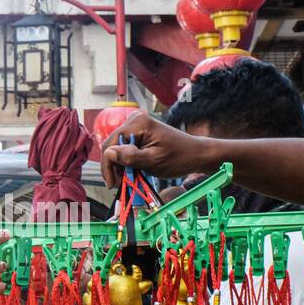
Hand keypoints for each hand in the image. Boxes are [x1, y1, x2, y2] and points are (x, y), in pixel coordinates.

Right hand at [99, 112, 214, 187]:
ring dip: (119, 166)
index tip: (112, 184)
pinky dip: (126, 162)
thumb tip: (108, 153)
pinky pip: (125, 148)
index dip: (108, 165)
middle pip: (112, 145)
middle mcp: (135, 120)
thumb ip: (131, 157)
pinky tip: (131, 173)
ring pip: (117, 148)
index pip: (111, 143)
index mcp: (138, 123)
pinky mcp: (139, 133)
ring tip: (126, 181)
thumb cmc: (179, 158)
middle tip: (119, 185)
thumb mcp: (153, 161)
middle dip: (114, 167)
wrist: (195, 154)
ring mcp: (137, 126)